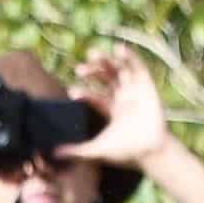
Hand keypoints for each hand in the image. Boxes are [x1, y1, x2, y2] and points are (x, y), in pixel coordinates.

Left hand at [59, 44, 174, 170]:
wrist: (150, 152)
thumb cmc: (127, 153)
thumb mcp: (98, 150)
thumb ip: (77, 151)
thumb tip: (53, 154)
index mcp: (113, 110)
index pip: (95, 95)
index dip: (84, 91)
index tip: (72, 91)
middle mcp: (123, 97)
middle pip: (106, 77)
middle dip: (93, 70)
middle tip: (79, 69)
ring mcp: (135, 90)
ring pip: (119, 69)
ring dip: (107, 60)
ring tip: (93, 53)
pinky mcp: (148, 86)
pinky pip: (139, 67)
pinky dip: (130, 56)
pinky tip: (119, 48)